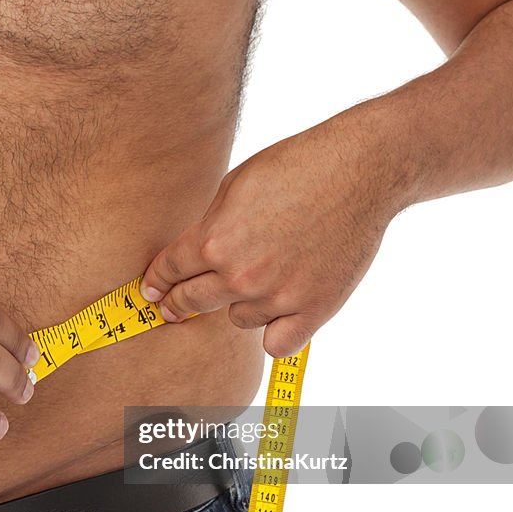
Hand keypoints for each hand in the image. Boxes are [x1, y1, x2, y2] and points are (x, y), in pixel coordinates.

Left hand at [141, 125, 398, 356]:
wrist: (360, 169)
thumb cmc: (297, 166)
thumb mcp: (234, 186)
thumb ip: (209, 226)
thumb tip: (191, 255)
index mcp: (212, 240)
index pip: (168, 271)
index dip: (156, 282)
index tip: (152, 292)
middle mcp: (239, 274)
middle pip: (192, 302)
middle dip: (178, 303)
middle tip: (174, 307)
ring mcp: (277, 295)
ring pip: (238, 319)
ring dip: (242, 304)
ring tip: (262, 278)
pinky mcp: (314, 309)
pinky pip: (277, 344)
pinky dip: (277, 332)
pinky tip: (281, 314)